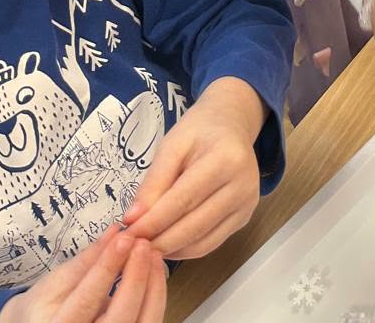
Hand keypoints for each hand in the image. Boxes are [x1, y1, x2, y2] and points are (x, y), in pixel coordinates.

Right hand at [0, 228, 164, 322]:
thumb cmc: (45, 305)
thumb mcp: (55, 281)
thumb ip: (86, 260)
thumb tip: (116, 232)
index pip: (87, 301)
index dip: (107, 267)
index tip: (124, 237)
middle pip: (119, 318)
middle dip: (135, 278)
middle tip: (143, 244)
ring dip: (152, 286)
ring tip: (153, 254)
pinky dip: (156, 297)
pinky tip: (154, 271)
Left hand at [122, 77, 263, 258]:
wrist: (232, 124)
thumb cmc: (199, 130)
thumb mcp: (172, 145)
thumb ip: (154, 182)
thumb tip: (133, 220)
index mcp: (226, 159)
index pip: (182, 201)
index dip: (152, 222)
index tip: (126, 234)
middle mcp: (243, 185)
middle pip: (194, 226)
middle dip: (158, 241)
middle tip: (131, 247)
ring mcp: (247, 205)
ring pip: (203, 243)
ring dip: (170, 250)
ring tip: (145, 247)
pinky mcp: (245, 218)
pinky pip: (211, 244)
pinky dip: (185, 250)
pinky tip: (167, 245)